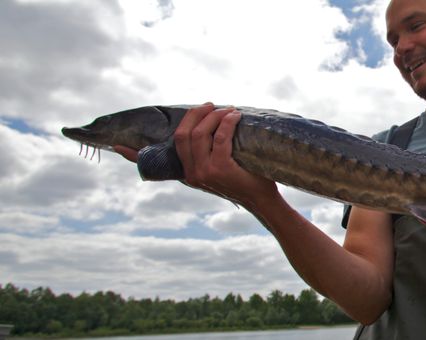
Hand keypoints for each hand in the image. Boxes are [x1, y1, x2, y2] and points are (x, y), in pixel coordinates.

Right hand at [115, 103, 279, 206]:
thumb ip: (209, 154)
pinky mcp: (220, 169)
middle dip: (195, 115)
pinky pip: (220, 137)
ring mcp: (204, 172)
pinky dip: (227, 122)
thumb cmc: (245, 180)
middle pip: (182, 135)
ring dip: (213, 116)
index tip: (116, 144)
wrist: (261, 200)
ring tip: (226, 110)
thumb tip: (208, 128)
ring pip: (198, 134)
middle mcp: (191, 174)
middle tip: (209, 105)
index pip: (155, 162)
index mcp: (187, 174)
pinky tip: (234, 116)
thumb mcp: (221, 168)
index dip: (134, 153)